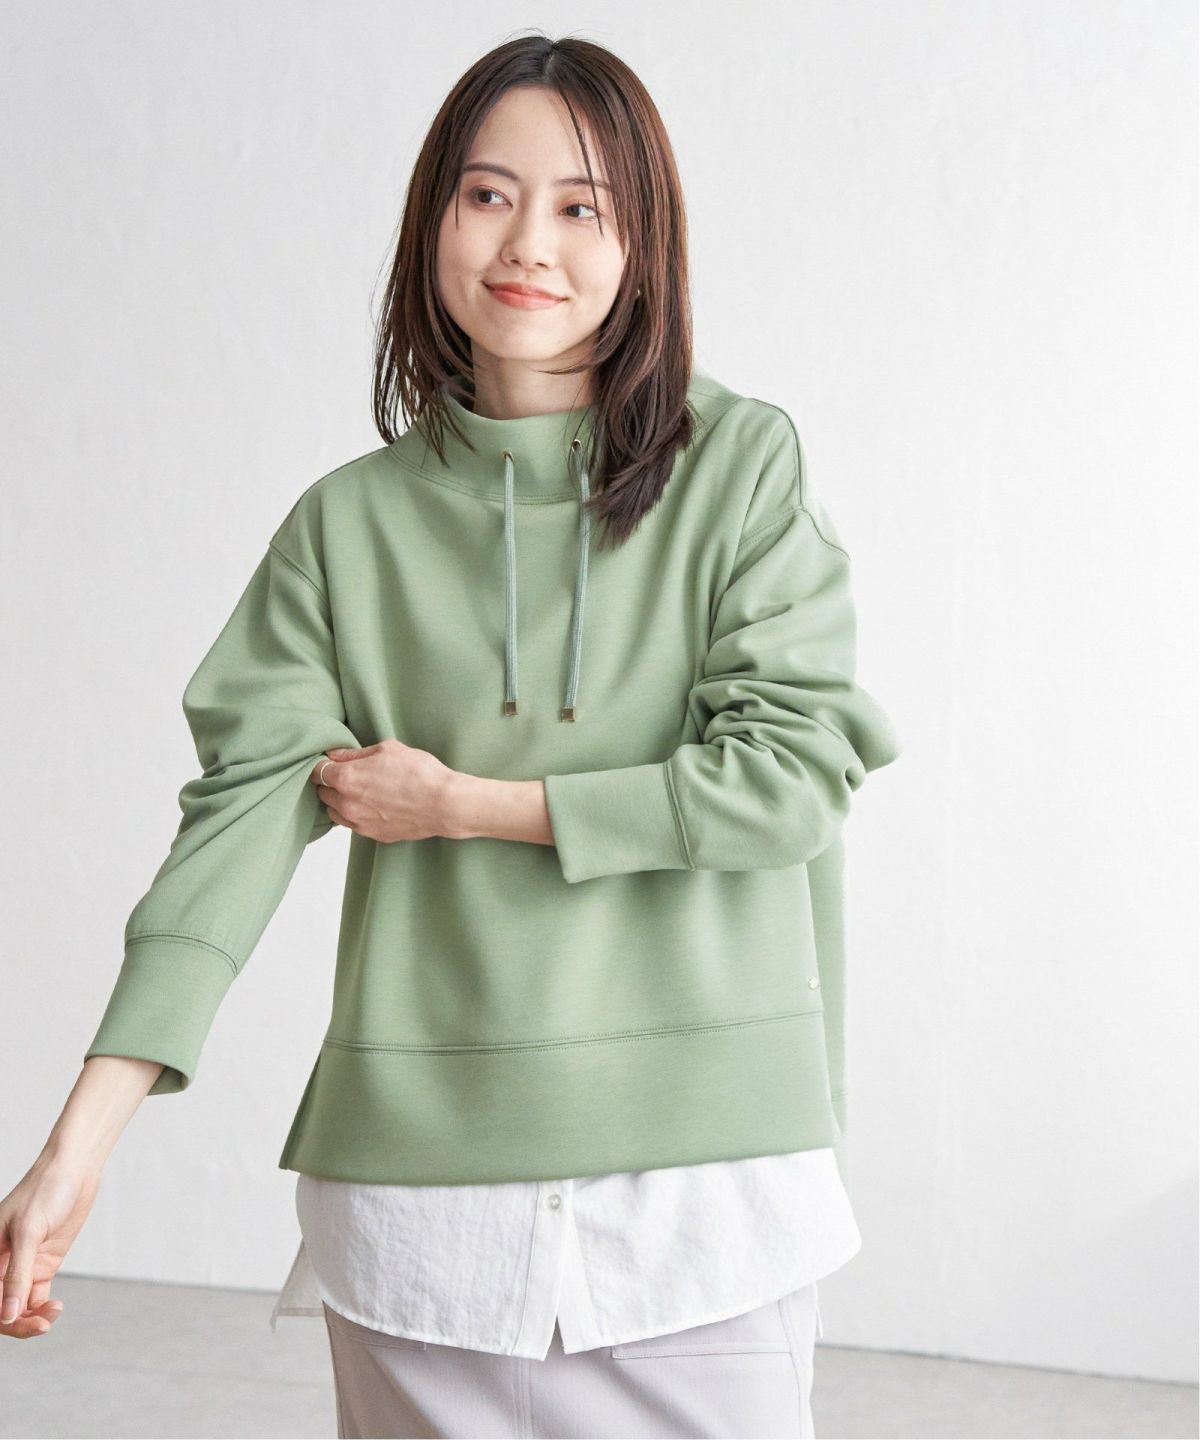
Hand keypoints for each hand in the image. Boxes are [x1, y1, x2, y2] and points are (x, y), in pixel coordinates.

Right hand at [1, 1157, 101, 1338]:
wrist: (76, 1169)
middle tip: (42, 1326)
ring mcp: (23, 1264)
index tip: (15, 1322)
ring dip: (32, 1318)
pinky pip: (36, 1296)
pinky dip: (43, 1307)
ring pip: (19, 1306)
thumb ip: (17, 1274)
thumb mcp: (29, 1231)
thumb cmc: (46, 1190)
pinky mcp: (44, 1262)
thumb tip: (8, 1316)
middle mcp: (2, 1262)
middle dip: (16, 1323)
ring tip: (53, 1315)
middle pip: (1, 1307)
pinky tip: (55, 1307)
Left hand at [310, 739, 457, 842]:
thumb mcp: (388, 749)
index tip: (330, 760)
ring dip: (340, 801)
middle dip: (330, 782)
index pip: (317, 771)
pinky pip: (353, 824)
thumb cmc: (420, 773)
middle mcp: (347, 804)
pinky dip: (356, 814)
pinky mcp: (373, 835)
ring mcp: (359, 823)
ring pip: (334, 811)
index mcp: (346, 779)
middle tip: (347, 773)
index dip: (322, 763)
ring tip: (360, 791)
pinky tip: (374, 804)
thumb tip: (335, 754)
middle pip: (322, 793)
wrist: (444, 804)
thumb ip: (355, 753)